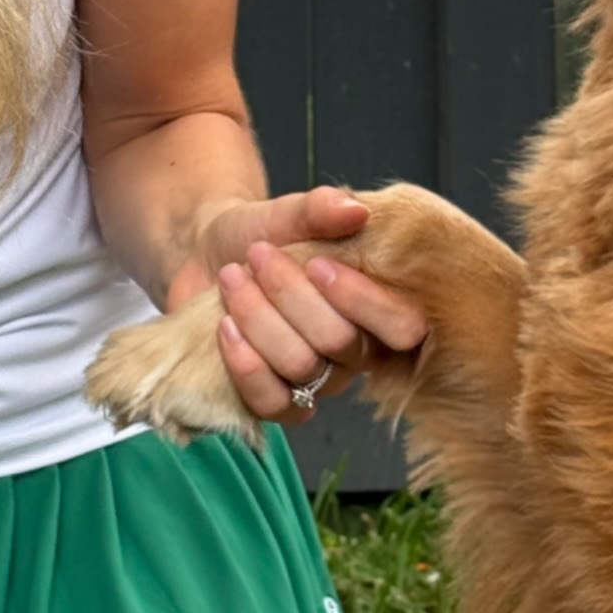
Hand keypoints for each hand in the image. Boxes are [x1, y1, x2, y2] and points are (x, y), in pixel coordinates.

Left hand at [175, 189, 428, 431]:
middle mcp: (355, 352)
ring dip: (259, 318)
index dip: (364, 301)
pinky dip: (245, 364)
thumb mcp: (286, 214)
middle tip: (257, 255)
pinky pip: (273, 403)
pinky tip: (225, 327)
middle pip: (339, 341)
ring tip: (231, 277)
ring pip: (301, 367)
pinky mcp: (276, 400)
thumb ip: (320, 209)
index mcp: (376, 306)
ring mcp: (318, 383)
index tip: (317, 264)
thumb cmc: (262, 235)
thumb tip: (356, 210)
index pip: (404, 326)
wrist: (208, 257)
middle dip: (290, 294)